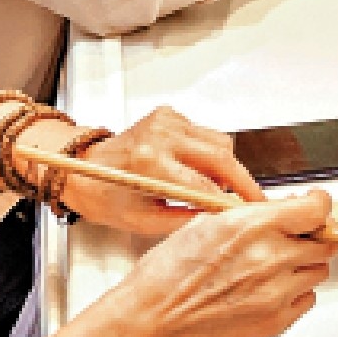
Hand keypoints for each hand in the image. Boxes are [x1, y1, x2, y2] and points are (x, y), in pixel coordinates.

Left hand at [43, 106, 261, 234]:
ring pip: (219, 142)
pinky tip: (198, 169)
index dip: (231, 201)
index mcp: (151, 164)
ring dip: (227, 166)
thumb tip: (222, 218)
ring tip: (220, 188)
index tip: (248, 213)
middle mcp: (161, 136)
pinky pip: (205, 134)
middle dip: (242, 181)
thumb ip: (187, 219)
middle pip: (221, 156)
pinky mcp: (170, 115)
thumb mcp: (145, 221)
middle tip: (254, 200)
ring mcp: (167, 121)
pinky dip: (209, 154)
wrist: (83, 168)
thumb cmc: (106, 196)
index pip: (206, 184)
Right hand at [110, 194, 335, 336]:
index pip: (316, 210)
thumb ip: (250, 216)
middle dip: (312, 235)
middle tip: (293, 236)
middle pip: (325, 242)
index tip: (312, 206)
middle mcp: (271, 259)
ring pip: (318, 271)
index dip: (317, 205)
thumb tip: (278, 211)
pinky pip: (306, 300)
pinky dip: (295, 292)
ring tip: (275, 264)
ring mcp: (276, 294)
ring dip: (303, 264)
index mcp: (253, 227)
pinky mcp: (274, 322)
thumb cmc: (167, 274)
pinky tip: (270, 288)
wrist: (153, 320)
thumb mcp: (205, 223)